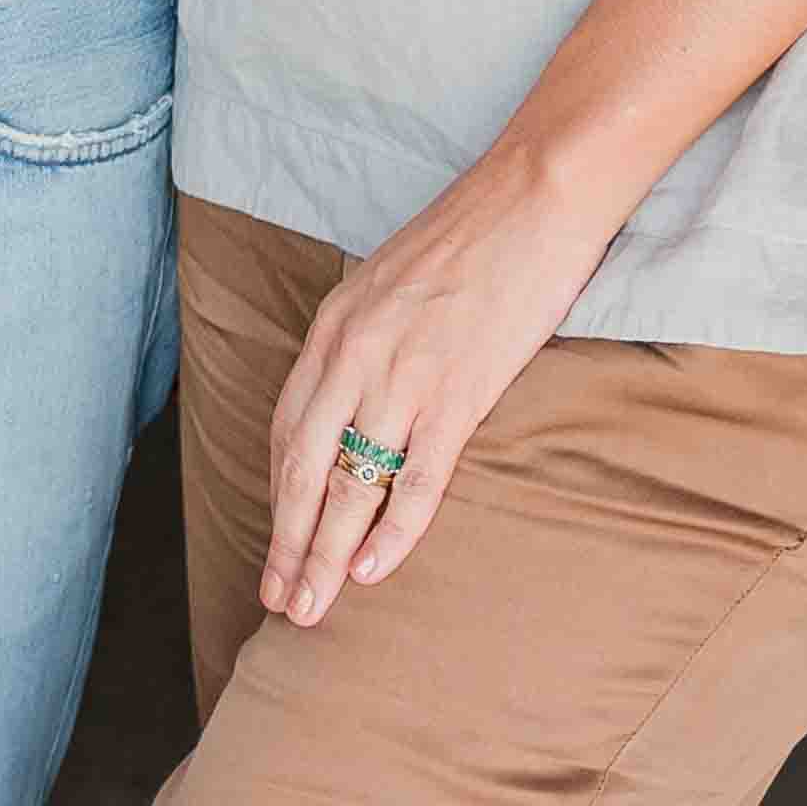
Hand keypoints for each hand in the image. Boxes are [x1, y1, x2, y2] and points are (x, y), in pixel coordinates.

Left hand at [258, 143, 614, 629]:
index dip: (277, 494)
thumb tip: (354, 396)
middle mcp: (355, 355)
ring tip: (312, 608)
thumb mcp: (387, 281)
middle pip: (303, 469)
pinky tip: (372, 571)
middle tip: (277, 600)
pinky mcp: (457, 394)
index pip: (286, 428)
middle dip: (286, 542)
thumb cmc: (467, 236)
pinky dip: (391, 532)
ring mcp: (404, 377)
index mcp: (335, 326)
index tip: (275, 541)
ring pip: (350, 485)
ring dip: (326, 554)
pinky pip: (415, 479)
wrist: (531, 197)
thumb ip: (363, 338)